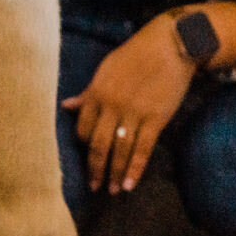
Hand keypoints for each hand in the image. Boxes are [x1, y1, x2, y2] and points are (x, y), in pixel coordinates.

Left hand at [61, 16, 195, 195]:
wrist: (170, 45)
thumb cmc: (136, 54)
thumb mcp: (107, 70)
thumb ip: (88, 92)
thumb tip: (66, 106)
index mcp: (97, 92)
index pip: (82, 128)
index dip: (83, 146)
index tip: (86, 158)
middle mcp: (111, 105)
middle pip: (98, 145)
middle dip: (95, 169)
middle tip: (93, 187)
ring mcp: (133, 113)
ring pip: (119, 151)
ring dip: (114, 173)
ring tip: (112, 190)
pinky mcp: (155, 119)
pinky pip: (142, 149)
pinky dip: (135, 169)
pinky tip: (129, 184)